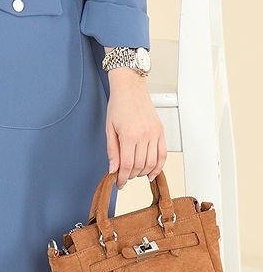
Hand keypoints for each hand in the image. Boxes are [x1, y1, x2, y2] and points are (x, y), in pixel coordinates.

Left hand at [105, 69, 166, 187]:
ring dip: (143, 172)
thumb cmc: (118, 105)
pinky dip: (159, 166)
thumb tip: (113, 170)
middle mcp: (144, 136)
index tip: (119, 183)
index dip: (122, 178)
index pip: (127, 165)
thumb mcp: (109, 128)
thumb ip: (112, 151)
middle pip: (139, 166)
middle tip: (123, 177)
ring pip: (152, 163)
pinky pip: (163, 154)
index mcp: (129, 135)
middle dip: (130, 176)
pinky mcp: (161, 132)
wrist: (130, 88)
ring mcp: (154, 134)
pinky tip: (151, 172)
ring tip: (135, 173)